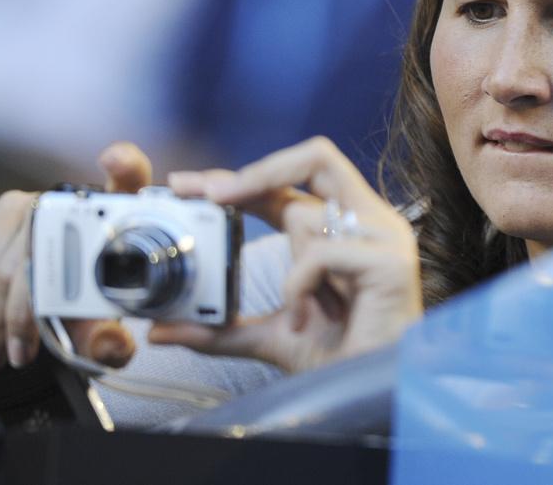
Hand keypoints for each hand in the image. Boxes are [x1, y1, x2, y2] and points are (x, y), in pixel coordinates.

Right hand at [0, 142, 152, 375]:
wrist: (33, 306)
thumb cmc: (82, 313)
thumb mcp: (100, 332)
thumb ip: (110, 342)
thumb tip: (111, 346)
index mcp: (118, 218)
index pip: (131, 178)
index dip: (125, 165)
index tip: (114, 161)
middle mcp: (76, 202)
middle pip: (46, 248)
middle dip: (24, 313)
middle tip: (18, 357)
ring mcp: (37, 203)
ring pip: (7, 262)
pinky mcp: (3, 212)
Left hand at [150, 136, 422, 372]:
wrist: (380, 396)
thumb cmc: (341, 358)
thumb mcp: (270, 335)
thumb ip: (222, 328)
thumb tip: (161, 330)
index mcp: (342, 226)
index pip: (289, 182)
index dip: (240, 175)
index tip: (186, 184)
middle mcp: (367, 219)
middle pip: (316, 156)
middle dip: (260, 170)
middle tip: (213, 194)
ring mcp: (384, 235)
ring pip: (308, 212)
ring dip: (289, 268)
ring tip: (301, 312)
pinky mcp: (390, 259)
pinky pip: (321, 253)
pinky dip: (300, 286)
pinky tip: (309, 316)